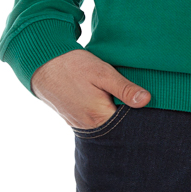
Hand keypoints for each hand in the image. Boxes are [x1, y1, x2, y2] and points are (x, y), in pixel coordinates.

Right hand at [31, 49, 150, 129]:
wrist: (43, 64)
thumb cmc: (74, 67)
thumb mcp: (103, 73)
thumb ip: (124, 89)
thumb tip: (147, 100)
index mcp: (99, 118)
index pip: (129, 123)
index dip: (139, 111)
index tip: (146, 99)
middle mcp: (90, 127)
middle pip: (117, 124)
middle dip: (127, 112)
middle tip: (134, 94)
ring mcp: (80, 125)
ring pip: (105, 122)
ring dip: (113, 110)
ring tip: (116, 94)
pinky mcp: (74, 119)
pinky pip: (94, 120)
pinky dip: (101, 111)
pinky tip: (104, 97)